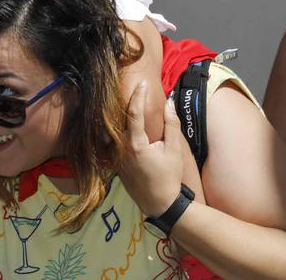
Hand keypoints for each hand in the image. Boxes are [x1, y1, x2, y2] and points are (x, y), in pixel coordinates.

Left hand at [117, 82, 184, 217]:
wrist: (160, 202)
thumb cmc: (169, 176)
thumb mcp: (174, 150)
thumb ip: (171, 125)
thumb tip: (168, 103)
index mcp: (135, 144)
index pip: (133, 113)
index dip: (138, 96)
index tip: (143, 83)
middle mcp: (120, 148)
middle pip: (118, 117)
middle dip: (125, 100)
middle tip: (131, 84)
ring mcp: (114, 155)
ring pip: (112, 128)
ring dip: (118, 113)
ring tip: (125, 97)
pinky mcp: (113, 160)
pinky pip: (111, 139)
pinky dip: (116, 127)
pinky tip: (121, 118)